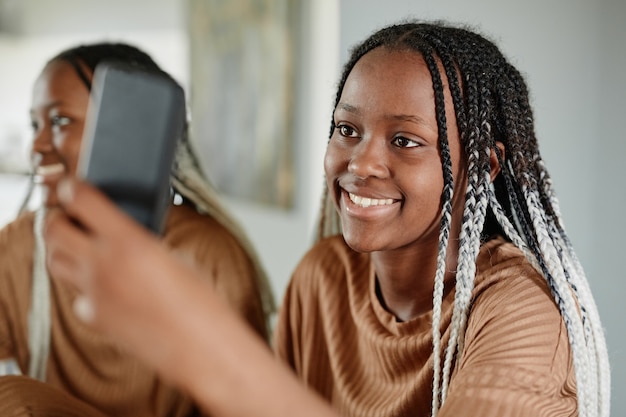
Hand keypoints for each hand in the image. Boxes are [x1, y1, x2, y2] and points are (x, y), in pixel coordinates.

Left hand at [44, 178, 337, 416]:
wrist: (201, 345)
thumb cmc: (200, 301)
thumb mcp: (176, 256)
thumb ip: (142, 244)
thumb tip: (127, 239)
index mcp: (129, 241)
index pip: (82, 200)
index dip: (74, 188)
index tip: (73, 187)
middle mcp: (103, 265)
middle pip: (54, 229)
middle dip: (58, 217)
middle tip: (69, 215)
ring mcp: (94, 293)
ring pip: (55, 260)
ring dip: (62, 248)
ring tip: (78, 245)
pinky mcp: (94, 318)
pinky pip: (78, 295)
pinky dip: (85, 288)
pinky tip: (104, 287)